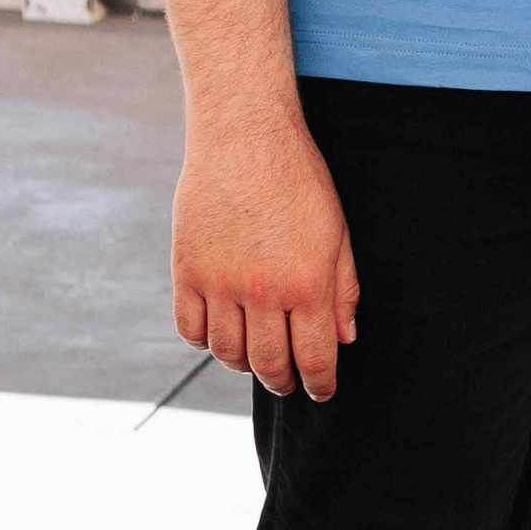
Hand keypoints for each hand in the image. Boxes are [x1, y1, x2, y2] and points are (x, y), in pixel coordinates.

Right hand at [172, 109, 359, 403]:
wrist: (244, 137)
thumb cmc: (298, 180)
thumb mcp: (337, 232)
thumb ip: (343, 289)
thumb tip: (344, 339)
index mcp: (306, 284)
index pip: (313, 357)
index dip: (320, 384)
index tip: (322, 392)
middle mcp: (261, 291)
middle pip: (269, 363)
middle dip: (283, 381)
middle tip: (289, 381)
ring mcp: (219, 283)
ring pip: (227, 353)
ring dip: (244, 365)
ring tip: (256, 359)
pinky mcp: (186, 271)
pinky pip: (190, 329)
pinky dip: (206, 342)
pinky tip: (222, 335)